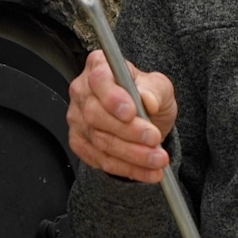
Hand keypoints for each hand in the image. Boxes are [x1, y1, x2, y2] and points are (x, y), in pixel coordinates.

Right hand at [66, 49, 176, 182]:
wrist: (144, 120)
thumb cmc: (147, 96)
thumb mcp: (159, 86)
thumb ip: (155, 90)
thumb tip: (148, 100)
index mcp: (99, 67)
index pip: (99, 79)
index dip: (113, 97)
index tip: (132, 112)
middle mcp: (82, 91)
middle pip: (96, 114)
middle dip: (128, 131)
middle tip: (154, 139)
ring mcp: (78, 119)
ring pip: (100, 141)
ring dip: (132, 154)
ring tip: (158, 159)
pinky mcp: (80, 143)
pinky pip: (101, 160)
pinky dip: (127, 168)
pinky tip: (147, 171)